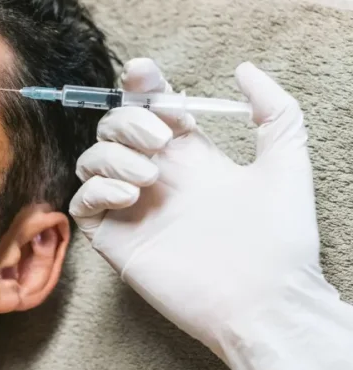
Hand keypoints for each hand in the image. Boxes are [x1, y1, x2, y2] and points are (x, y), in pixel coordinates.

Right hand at [70, 58, 352, 369]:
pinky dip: (97, 189)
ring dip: (113, 154)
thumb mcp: (286, 162)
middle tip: (162, 140)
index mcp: (190, 157)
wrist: (267, 301)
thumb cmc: (281, 240)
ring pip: (92, 159)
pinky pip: (82, 202)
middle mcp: (157, 178)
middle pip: (114, 127)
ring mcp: (133, 209)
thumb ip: (275, 110)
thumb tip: (244, 68)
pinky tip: (129, 195)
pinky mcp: (116, 240)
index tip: (145, 76)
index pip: (150, 109)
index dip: (140, 86)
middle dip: (128, 120)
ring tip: (149, 177)